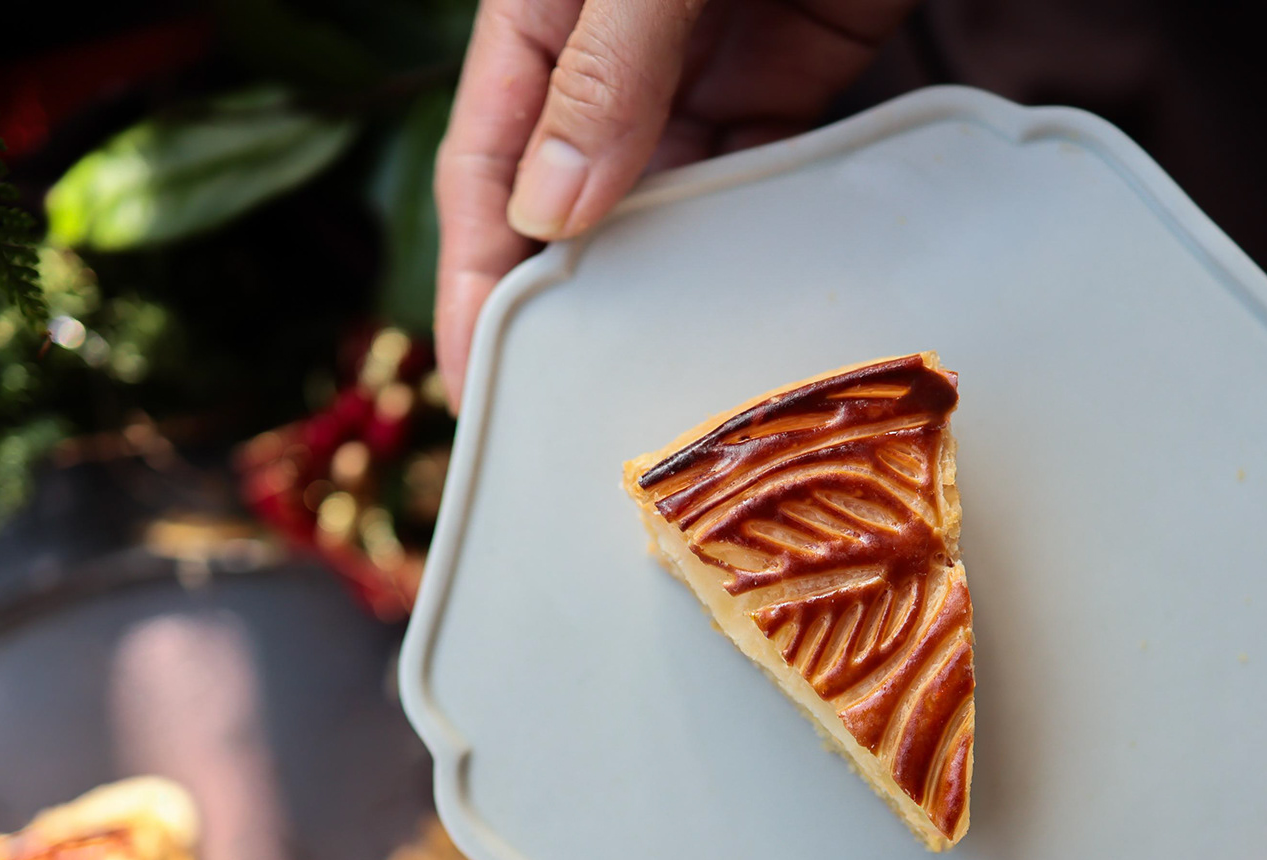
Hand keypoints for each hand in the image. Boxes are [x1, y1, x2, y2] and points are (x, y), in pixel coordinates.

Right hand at [434, 0, 917, 408]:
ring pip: (661, 197)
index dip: (474, 278)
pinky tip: (736, 300)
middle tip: (559, 412)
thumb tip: (553, 217)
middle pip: (566, 198)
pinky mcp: (792, 65)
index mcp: (539, 10)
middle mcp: (609, 47)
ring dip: (654, 282)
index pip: (487, 168)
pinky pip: (751, 169)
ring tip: (649, 379)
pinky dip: (742, 232)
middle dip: (558, 302)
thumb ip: (606, 70)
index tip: (478, 380)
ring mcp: (701, 60)